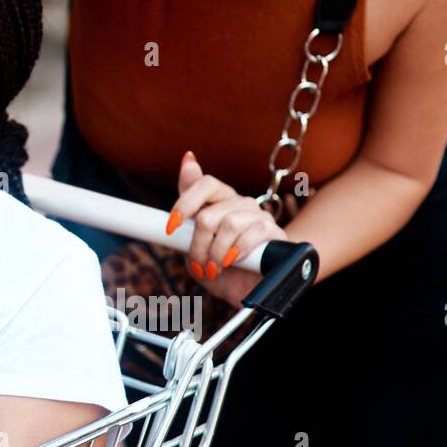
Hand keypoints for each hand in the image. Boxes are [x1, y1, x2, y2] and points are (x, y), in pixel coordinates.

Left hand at [167, 150, 284, 303]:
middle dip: (198, 244)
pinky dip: (237, 250)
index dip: (185, 203)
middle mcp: (240, 203)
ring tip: (214, 268)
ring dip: (216, 252)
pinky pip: (254, 233)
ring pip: (230, 224)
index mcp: (219, 199)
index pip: (204, 183)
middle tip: (199, 263)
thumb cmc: (217, 263)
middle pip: (209, 214)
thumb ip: (188, 205)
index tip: (171, 226)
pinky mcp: (274, 233)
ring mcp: (259, 215)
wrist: (245, 289)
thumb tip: (188, 157)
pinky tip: (232, 261)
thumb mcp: (192, 241)